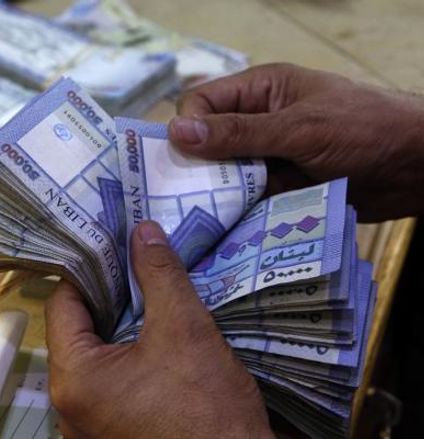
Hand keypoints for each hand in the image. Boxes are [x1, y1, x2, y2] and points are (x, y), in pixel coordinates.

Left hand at [45, 221, 272, 437]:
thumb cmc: (208, 410)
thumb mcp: (184, 329)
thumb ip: (159, 275)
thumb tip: (143, 232)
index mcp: (73, 378)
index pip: (63, 304)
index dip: (90, 270)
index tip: (116, 248)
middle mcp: (69, 407)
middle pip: (78, 333)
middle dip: (109, 298)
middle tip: (137, 269)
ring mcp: (89, 427)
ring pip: (96, 360)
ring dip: (121, 330)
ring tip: (151, 300)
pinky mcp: (112, 436)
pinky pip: (110, 387)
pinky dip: (128, 361)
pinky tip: (157, 343)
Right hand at [168, 63, 423, 221]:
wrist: (418, 167)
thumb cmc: (364, 129)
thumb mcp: (298, 128)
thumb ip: (238, 133)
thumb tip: (177, 131)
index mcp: (259, 91)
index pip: (201, 104)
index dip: (188, 129)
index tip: (181, 161)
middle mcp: (258, 122)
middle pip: (207, 144)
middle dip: (197, 168)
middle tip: (187, 197)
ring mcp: (269, 158)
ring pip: (224, 177)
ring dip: (218, 195)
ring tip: (206, 219)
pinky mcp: (280, 188)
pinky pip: (247, 200)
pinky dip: (239, 214)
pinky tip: (229, 229)